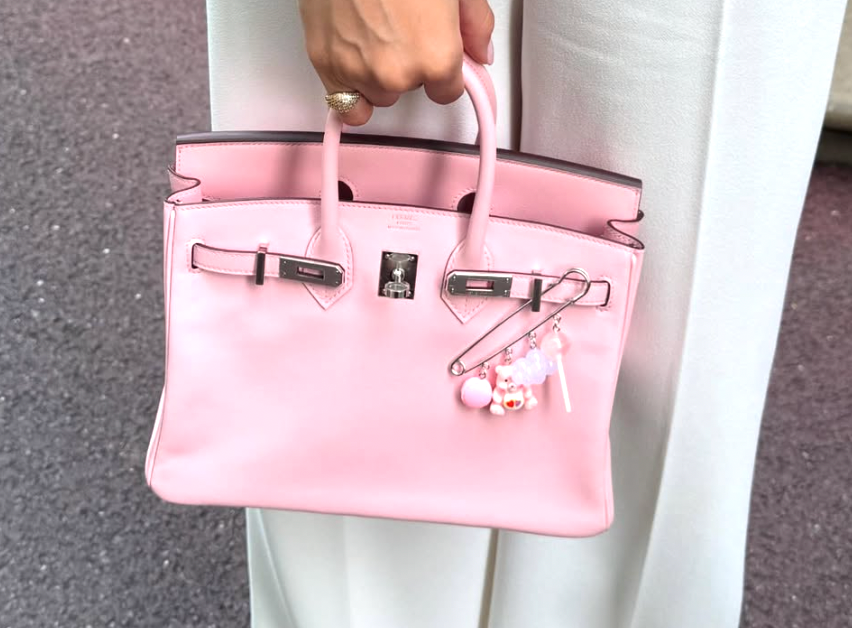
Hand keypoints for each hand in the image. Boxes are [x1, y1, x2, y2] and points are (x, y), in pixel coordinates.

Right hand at [299, 0, 493, 125]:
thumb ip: (476, 26)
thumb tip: (480, 52)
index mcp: (436, 58)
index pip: (447, 93)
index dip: (443, 74)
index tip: (435, 57)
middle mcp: (397, 74)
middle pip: (408, 92)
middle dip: (407, 68)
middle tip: (399, 28)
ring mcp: (358, 72)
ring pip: (376, 94)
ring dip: (376, 75)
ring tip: (372, 34)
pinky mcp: (325, 64)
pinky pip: (343, 103)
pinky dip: (349, 87)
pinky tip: (353, 63)